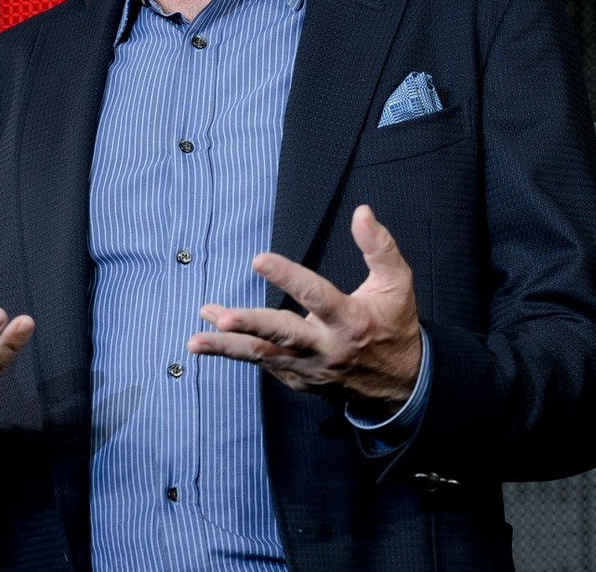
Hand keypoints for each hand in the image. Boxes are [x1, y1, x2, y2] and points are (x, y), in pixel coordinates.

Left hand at [189, 205, 422, 417]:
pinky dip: (241, 354)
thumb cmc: (395, 325)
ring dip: (227, 348)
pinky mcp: (299, 381)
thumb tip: (361, 212)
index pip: (316, 296)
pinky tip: (216, 341)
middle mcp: (326, 349)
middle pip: (282, 336)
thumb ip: (379, 247)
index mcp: (350, 321)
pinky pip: (267, 365)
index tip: (258, 260)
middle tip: (221, 317)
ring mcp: (310, 369)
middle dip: (249, 326)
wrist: (400, 383)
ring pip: (263, 357)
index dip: (287, 277)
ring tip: (195, 340)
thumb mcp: (398, 283)